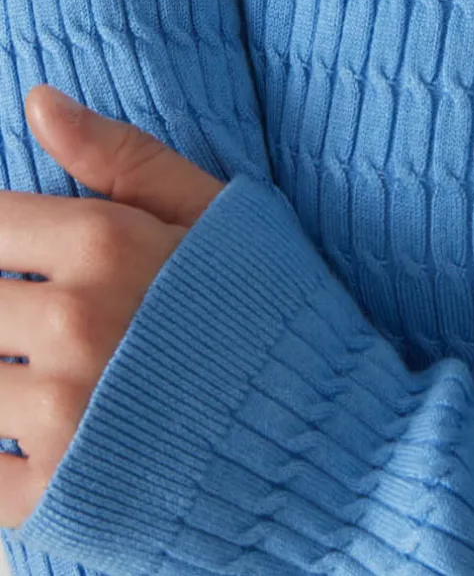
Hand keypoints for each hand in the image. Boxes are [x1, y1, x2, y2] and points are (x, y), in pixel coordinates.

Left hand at [0, 86, 225, 528]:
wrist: (322, 432)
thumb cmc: (269, 310)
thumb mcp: (212, 211)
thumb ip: (120, 155)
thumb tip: (37, 100)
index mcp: (107, 244)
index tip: (19, 254)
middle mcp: (74, 322)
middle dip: (3, 308)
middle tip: (42, 319)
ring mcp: (61, 412)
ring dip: (1, 373)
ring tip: (49, 369)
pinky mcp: (54, 492)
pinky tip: (30, 430)